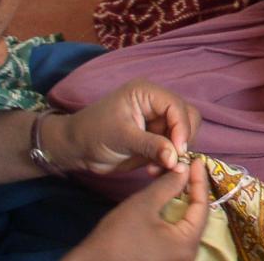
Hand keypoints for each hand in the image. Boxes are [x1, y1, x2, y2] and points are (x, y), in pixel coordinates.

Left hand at [47, 79, 201, 175]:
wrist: (76, 149)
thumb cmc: (93, 134)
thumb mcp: (122, 138)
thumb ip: (151, 146)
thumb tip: (176, 158)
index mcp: (148, 93)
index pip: (177, 107)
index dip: (182, 128)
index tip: (178, 152)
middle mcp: (157, 104)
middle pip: (188, 117)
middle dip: (183, 140)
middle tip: (172, 160)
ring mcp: (158, 121)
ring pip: (184, 134)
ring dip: (177, 152)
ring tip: (160, 167)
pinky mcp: (157, 138)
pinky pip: (174, 148)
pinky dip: (169, 160)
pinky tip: (154, 170)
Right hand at [65, 157, 209, 260]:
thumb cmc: (117, 236)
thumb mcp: (143, 205)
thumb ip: (168, 185)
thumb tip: (185, 170)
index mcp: (187, 243)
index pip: (202, 206)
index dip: (199, 180)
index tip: (196, 161)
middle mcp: (187, 254)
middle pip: (197, 217)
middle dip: (193, 192)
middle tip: (187, 170)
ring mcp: (176, 260)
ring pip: (187, 226)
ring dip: (184, 203)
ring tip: (179, 182)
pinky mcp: (164, 260)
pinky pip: (177, 235)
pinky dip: (175, 216)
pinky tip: (169, 203)